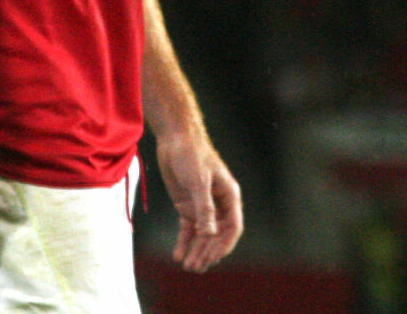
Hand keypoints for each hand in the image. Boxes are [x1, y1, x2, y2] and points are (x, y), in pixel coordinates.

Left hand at [157, 132, 242, 272]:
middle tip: (196, 267)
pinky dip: (184, 242)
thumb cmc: (191, 154)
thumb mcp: (199, 181)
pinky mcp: (187, 205)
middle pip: (217, 235)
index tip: (213, 258)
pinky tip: (178, 255)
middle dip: (207, 251)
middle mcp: (218, 203)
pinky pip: (188, 228)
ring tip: (188, 266)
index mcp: (229, 196)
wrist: (174, 138)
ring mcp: (202, 206)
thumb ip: (204, 208)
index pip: (232, 227)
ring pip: (202, 235)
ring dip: (196, 250)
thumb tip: (209, 235)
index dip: (224, 244)